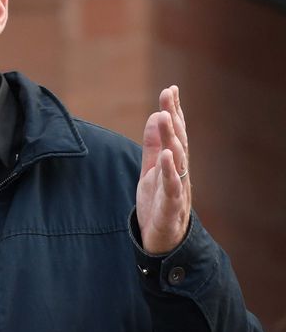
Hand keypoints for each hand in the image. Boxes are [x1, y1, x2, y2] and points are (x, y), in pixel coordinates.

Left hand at [136, 85, 190, 254]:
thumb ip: (152, 147)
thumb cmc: (159, 204)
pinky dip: (170, 172)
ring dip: (171, 139)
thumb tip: (155, 116)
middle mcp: (180, 173)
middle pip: (178, 142)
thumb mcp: (151, 171)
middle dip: (173, 118)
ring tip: (165, 118)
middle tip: (168, 96)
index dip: (174, 111)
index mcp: (174, 164)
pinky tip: (166, 156)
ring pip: (177, 162)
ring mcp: (177, 190)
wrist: (163, 242)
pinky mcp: (170, 208)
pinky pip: (172, 188)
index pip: (175, 134)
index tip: (170, 89)